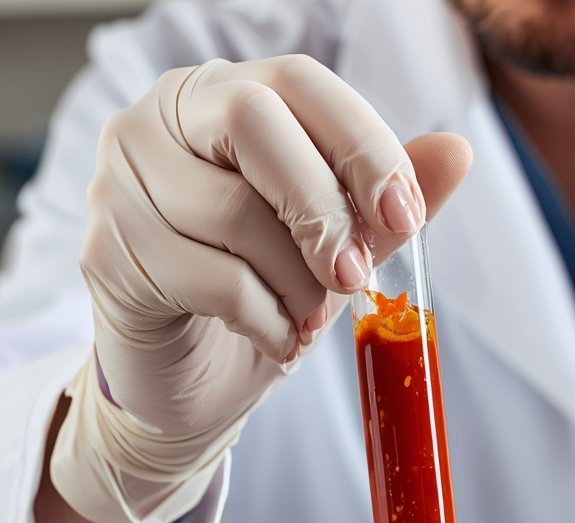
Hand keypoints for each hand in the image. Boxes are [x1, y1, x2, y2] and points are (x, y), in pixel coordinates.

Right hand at [50, 55, 471, 522]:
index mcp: (223, 97)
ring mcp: (122, 182)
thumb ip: (383, 201)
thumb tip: (457, 151)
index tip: (406, 217)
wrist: (195, 378)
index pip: (299, 82)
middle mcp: (162, 121)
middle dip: (325, 210)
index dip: (363, 146)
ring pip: (236, 212)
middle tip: (356, 278)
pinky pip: (210, 279)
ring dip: (299, 283)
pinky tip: (280, 340)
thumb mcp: (339, 245)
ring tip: (311, 321)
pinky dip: (269, 322)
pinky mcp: (106, 253)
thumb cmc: (264, 292)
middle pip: (255, 121)